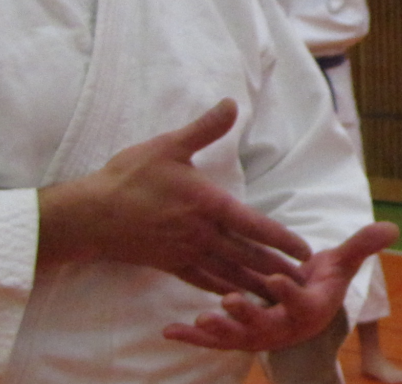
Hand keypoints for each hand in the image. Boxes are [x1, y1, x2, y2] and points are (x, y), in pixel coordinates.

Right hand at [38, 99, 310, 297]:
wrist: (94, 214)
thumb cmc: (131, 176)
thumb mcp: (169, 145)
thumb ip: (204, 128)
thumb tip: (231, 103)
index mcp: (208, 203)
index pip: (255, 224)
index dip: (282, 239)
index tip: (307, 251)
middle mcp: (203, 233)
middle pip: (250, 255)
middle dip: (279, 269)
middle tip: (307, 284)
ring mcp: (188, 252)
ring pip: (232, 274)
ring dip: (259, 285)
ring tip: (283, 297)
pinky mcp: (171, 265)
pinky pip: (205, 282)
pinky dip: (226, 291)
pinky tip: (237, 295)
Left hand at [162, 220, 397, 351]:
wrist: (306, 312)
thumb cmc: (319, 282)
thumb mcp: (340, 265)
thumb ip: (360, 246)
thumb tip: (393, 229)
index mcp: (305, 307)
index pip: (297, 301)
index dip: (288, 292)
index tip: (277, 279)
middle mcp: (280, 326)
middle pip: (264, 324)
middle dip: (248, 314)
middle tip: (229, 301)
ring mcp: (256, 335)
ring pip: (235, 336)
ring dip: (217, 331)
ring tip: (197, 321)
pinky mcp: (234, 335)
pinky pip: (212, 340)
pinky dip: (191, 336)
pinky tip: (169, 331)